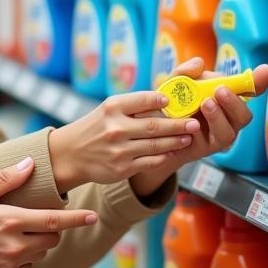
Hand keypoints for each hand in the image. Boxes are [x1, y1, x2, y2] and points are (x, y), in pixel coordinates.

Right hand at [0, 157, 97, 267]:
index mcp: (10, 221)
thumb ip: (4, 180)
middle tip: (33, 219)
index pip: (54, 220)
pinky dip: (22, 259)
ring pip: (39, 255)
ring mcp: (10, 266)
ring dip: (35, 245)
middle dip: (50, 229)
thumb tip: (29, 164)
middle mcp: (15, 246)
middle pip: (51, 238)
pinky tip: (1, 251)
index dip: (76, 218)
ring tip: (10, 235)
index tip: (93, 216)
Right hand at [47, 90, 202, 194]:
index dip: (161, 100)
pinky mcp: (122, 168)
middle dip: (178, 124)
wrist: (72, 153)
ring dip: (176, 141)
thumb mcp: (108, 109)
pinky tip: (173, 152)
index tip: (174, 100)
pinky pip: (150, 162)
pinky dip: (164, 157)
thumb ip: (134, 105)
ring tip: (188, 137)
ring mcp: (119, 150)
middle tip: (194, 123)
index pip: (143, 100)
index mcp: (112, 107)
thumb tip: (167, 100)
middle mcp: (115, 128)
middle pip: (154, 125)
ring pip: (156, 145)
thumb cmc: (96, 127)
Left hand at [128, 58, 267, 199]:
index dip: (258, 82)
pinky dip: (202, 130)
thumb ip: (184, 73)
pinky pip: (211, 142)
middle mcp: (227, 118)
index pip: (246, 91)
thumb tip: (200, 63)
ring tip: (206, 104)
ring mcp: (218, 135)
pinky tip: (191, 122)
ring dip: (219, 116)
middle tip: (220, 91)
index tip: (265, 70)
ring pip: (230, 131)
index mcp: (224, 99)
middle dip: (234, 102)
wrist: (153, 131)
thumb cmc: (169, 105)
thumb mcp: (173, 84)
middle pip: (244, 115)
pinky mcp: (207, 149)